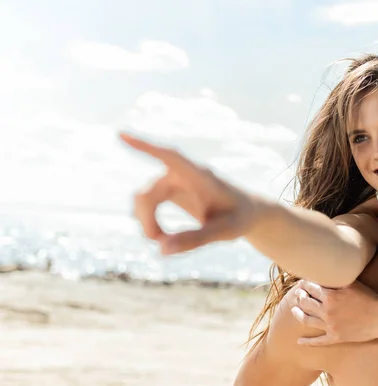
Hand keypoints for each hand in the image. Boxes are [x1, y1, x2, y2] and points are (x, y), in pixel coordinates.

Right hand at [120, 133, 262, 253]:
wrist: (247, 213)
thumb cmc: (239, 218)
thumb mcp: (224, 232)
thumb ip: (196, 239)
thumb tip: (162, 250)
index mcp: (201, 176)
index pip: (170, 156)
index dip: (146, 147)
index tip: (121, 135)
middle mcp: (183, 174)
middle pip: (149, 193)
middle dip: (147, 220)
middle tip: (160, 244)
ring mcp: (174, 181)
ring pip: (144, 199)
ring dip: (147, 222)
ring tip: (165, 243)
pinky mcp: (170, 191)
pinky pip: (147, 203)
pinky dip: (149, 221)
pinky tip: (162, 237)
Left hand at [291, 280, 377, 345]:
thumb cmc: (369, 297)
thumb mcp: (352, 284)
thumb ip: (336, 278)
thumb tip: (324, 271)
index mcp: (330, 296)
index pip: (310, 288)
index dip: (304, 284)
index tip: (302, 283)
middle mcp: (327, 311)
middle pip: (305, 303)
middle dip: (300, 297)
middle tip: (298, 295)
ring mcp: (330, 326)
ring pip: (307, 320)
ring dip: (298, 314)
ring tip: (293, 311)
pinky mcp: (336, 338)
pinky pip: (318, 341)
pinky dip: (307, 342)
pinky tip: (299, 341)